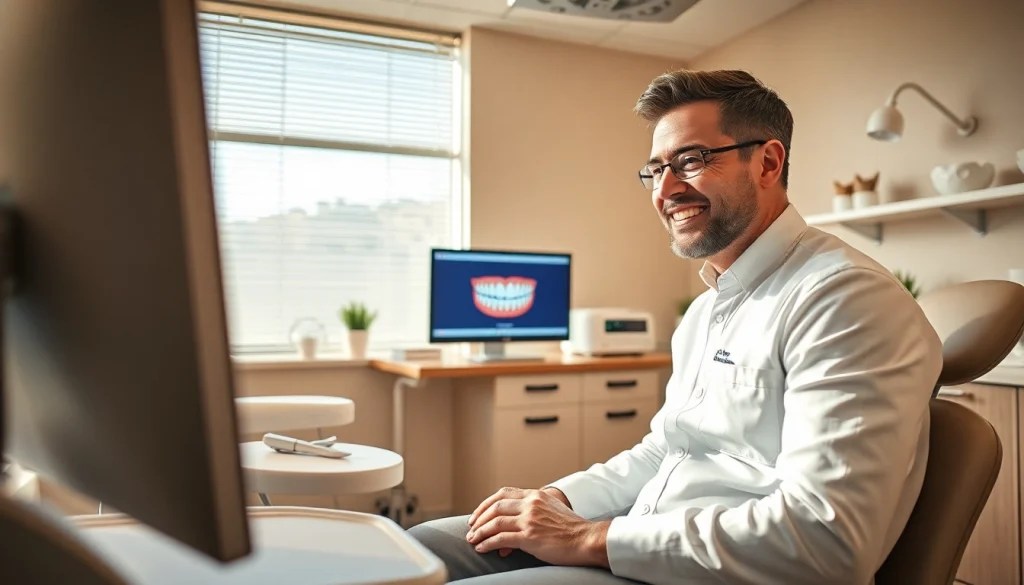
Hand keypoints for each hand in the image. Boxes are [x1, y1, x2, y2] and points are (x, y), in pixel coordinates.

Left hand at [465, 487, 609, 567]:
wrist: (587, 539)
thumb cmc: (571, 529)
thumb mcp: (551, 511)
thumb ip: (531, 514)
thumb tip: (512, 530)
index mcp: (536, 496)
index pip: (503, 493)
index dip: (486, 504)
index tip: (478, 514)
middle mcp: (531, 504)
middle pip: (496, 506)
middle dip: (479, 518)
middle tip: (471, 528)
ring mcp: (530, 520)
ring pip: (495, 522)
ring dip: (480, 532)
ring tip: (472, 540)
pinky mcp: (530, 536)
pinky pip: (501, 538)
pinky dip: (487, 543)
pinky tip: (482, 548)